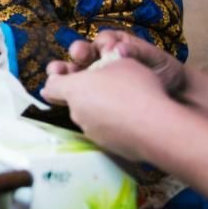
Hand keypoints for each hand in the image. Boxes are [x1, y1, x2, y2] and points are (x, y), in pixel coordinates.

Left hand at [41, 56, 169, 161]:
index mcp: (74, 89)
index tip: (64, 74)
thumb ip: (103, 63)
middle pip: (73, 101)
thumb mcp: (120, 61)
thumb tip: (100, 67)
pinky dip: (113, 125)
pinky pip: (105, 131)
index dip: (57, 78)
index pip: (51, 86)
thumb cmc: (136, 87)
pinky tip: (131, 119)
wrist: (156, 126)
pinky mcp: (106, 146)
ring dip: (100, 109)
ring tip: (123, 102)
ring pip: (89, 117)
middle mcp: (77, 113)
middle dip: (85, 93)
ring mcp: (90, 132)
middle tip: (105, 85)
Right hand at [52, 31, 186, 95]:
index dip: (102, 44)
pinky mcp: (94, 97)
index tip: (108, 50)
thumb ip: (137, 51)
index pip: (103, 41)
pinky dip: (70, 94)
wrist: (175, 98)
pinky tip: (64, 96)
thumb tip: (117, 49)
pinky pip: (78, 93)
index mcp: (116, 45)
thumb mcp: (155, 58)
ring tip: (56, 73)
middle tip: (78, 56)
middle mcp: (102, 59)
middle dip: (78, 54)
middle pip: (83, 54)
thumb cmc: (164, 73)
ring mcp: (96, 78)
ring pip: (75, 73)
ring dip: (65, 72)